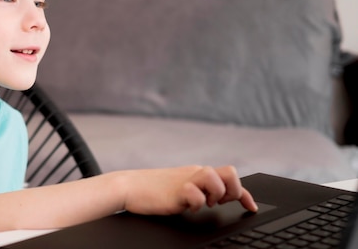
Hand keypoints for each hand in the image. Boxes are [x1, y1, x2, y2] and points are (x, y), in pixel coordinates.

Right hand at [121, 165, 257, 215]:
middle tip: (218, 202)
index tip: (250, 206)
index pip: (230, 177)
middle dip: (232, 191)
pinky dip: (196, 203)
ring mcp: (186, 180)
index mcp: (197, 172)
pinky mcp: (176, 190)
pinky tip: (187, 206)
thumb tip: (215, 199)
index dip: (244, 193)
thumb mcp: (181, 188)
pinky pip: (195, 193)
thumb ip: (197, 189)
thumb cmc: (152, 190)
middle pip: (230, 172)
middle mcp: (195, 173)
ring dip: (215, 194)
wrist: (129, 186)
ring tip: (202, 203)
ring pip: (215, 178)